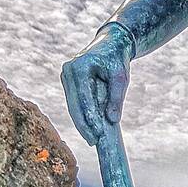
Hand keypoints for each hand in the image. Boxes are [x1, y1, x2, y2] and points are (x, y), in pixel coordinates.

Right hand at [61, 24, 131, 145]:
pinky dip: (82, 116)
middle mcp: (68, 72)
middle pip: (74, 105)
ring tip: (92, 139)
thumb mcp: (121, 78)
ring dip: (82, 124)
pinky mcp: (68, 83)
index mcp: (79, 68)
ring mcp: (66, 77)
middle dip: (84, 126)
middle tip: (93, 142)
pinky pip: (74, 103)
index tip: (98, 135)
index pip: (83, 99)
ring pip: (72, 106)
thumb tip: (112, 120)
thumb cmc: (117, 59)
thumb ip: (116, 98)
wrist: (110, 44)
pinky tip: (90, 129)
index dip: (90, 119)